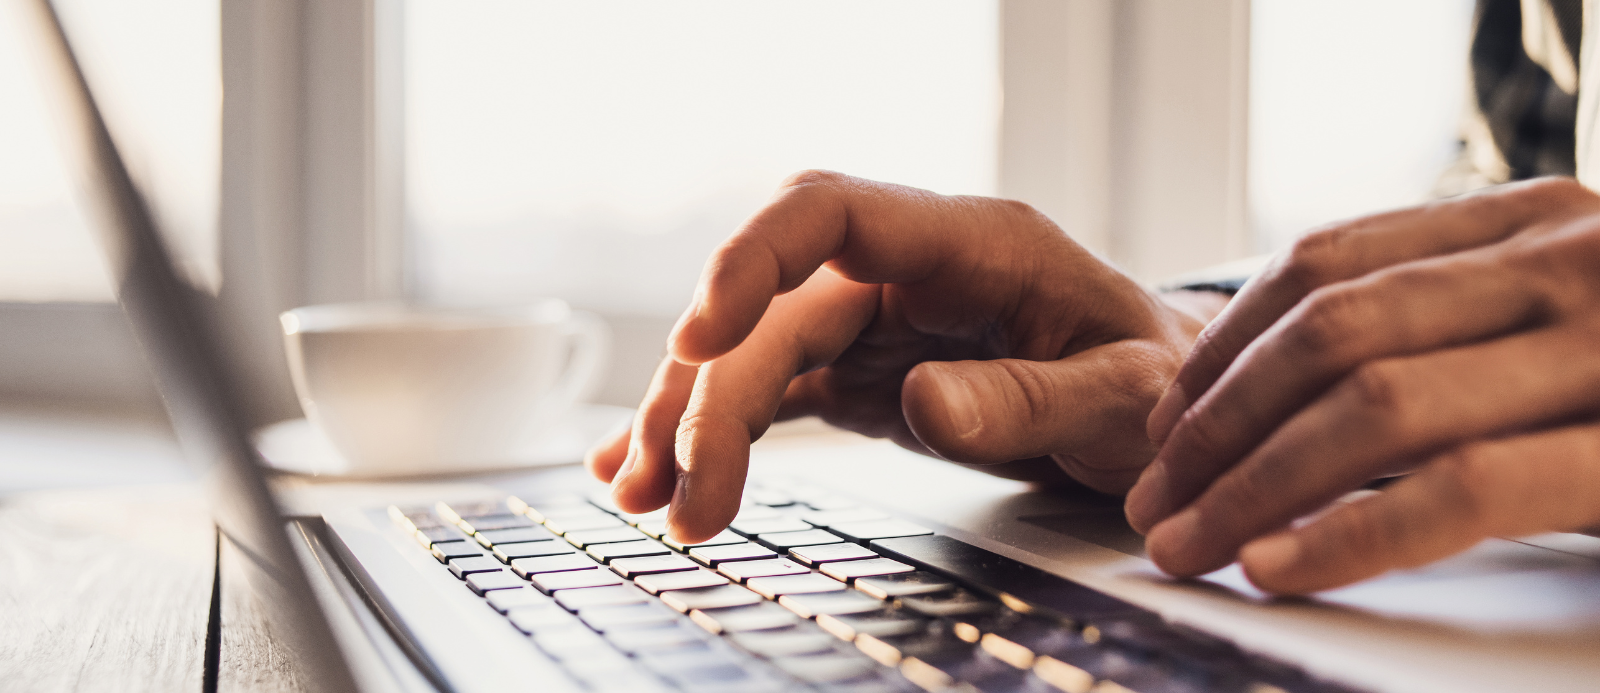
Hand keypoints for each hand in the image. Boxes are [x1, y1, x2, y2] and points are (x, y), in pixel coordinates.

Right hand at [585, 171, 1210, 541]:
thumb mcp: (1125, 395)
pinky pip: (769, 389)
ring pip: (753, 350)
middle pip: (772, 307)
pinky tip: (656, 469)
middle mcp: (904, 271)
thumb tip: (922, 406)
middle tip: (681, 494)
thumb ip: (1029, 397)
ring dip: (689, 418)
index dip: (752, 261)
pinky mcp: (860, 371)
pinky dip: (713, 430)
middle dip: (709, 394)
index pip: (830, 212)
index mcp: (970, 244)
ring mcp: (874, 320)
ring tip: (646, 497)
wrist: (1161, 402)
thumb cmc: (1155, 378)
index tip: (702, 335)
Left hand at [1126, 177, 1599, 593]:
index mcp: (1530, 220)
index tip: (1161, 422)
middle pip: (1330, 333)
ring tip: (1188, 543)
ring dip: (1253, 486)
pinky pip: (1461, 490)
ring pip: (1375, 405)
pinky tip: (1276, 565)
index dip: (1222, 345)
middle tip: (1153, 499)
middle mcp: (1565, 260)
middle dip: (1216, 425)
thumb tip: (1276, 391)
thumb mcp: (1561, 317)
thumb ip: (1451, 321)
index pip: (1326, 262)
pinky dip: (1350, 534)